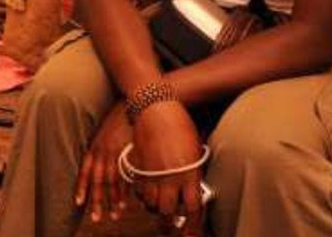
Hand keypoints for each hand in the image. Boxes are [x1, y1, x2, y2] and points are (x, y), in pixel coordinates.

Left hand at [76, 105, 133, 222]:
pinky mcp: (130, 155)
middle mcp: (102, 153)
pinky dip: (125, 193)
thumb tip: (101, 162)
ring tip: (113, 216)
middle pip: (97, 182)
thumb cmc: (120, 118)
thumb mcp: (105, 133)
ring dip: (112, 202)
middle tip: (96, 218)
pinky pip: (125, 179)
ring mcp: (116, 155)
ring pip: (111, 184)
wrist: (135, 104)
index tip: (78, 203)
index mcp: (94, 148)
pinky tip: (125, 203)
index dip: (81, 188)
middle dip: (96, 202)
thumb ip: (101, 148)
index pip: (84, 172)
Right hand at [131, 102, 206, 236]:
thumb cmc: (181, 125)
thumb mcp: (194, 150)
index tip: (193, 233)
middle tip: (171, 229)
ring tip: (158, 209)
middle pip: (167, 211)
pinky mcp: (138, 166)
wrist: (156, 107)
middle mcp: (170, 176)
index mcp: (189, 173)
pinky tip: (146, 194)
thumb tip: (193, 189)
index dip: (194, 224)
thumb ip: (193, 172)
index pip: (193, 208)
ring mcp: (152, 172)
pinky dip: (142, 196)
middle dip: (169, 223)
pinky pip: (138, 190)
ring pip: (150, 203)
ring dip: (154, 209)